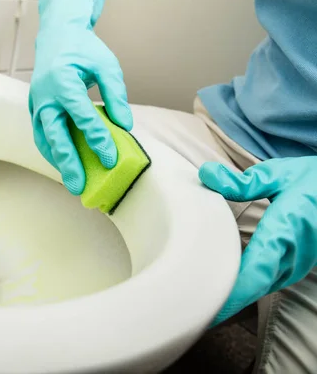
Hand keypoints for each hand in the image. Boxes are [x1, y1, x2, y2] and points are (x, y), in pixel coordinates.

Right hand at [29, 0, 131, 194]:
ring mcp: (36, 104)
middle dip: (68, 162)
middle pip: (55, 135)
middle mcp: (45, 96)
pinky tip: (64, 165)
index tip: (110, 158)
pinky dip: (51, 152)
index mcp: (62, 81)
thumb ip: (116, 94)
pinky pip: (41, 135)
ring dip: (57, 162)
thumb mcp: (106, 65)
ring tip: (72, 182)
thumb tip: (125, 125)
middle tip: (79, 185)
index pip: (82, 116)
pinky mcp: (35, 109)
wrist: (56, 36)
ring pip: (44, 139)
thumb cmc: (82, 49)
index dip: (97, 139)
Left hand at [199, 156, 316, 325]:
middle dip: (220, 302)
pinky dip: (240, 289)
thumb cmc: (311, 182)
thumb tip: (206, 175)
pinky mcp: (292, 267)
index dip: (231, 294)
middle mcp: (292, 256)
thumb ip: (244, 181)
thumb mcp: (280, 175)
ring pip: (257, 288)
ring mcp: (294, 265)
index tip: (205, 309)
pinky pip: (263, 283)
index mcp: (286, 232)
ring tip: (192, 304)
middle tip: (183, 313)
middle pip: (252, 288)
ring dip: (229, 298)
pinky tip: (216, 289)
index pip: (255, 271)